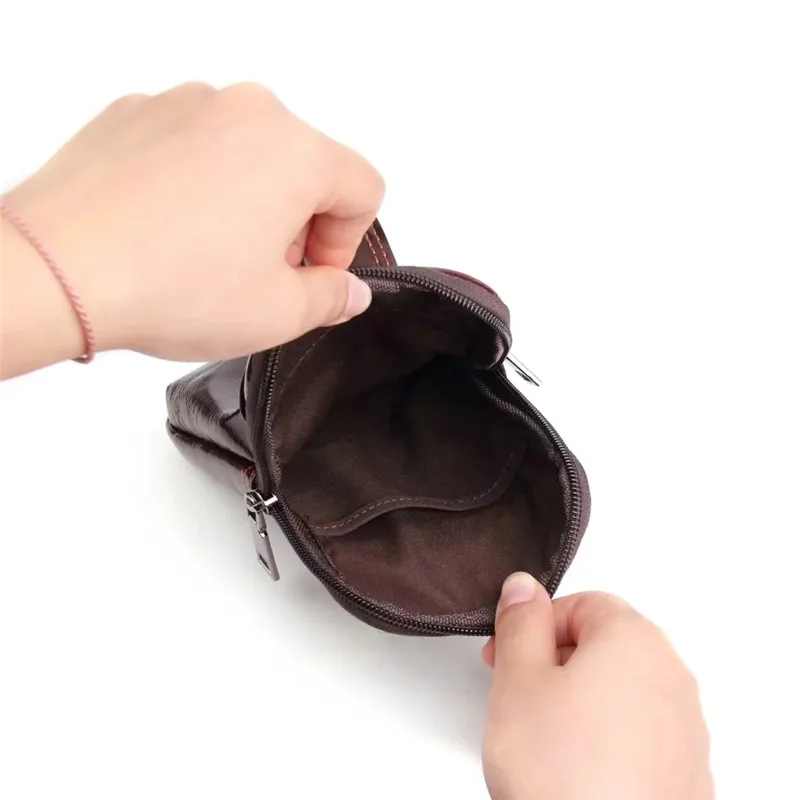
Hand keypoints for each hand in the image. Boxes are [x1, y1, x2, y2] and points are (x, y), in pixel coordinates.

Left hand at [1, 82, 383, 376]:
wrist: (59, 269)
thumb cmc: (167, 285)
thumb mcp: (277, 314)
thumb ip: (331, 298)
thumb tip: (345, 290)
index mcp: (297, 152)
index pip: (362, 189)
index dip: (347, 243)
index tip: (313, 276)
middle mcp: (246, 111)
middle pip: (306, 167)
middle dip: (298, 223)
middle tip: (263, 274)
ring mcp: (187, 104)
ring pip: (248, 154)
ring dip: (247, 202)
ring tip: (209, 255)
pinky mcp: (138, 112)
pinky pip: (193, 146)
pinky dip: (196, 184)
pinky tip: (169, 231)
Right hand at [482, 574, 713, 799]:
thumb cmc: (560, 774)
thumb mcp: (518, 681)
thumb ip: (520, 623)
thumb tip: (524, 587)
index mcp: (634, 641)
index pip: (581, 603)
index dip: (535, 624)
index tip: (506, 654)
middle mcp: (672, 678)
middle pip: (606, 645)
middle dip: (555, 661)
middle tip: (517, 695)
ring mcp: (685, 731)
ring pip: (621, 692)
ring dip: (579, 701)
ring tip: (542, 740)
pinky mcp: (686, 776)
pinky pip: (639, 736)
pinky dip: (606, 740)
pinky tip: (575, 772)